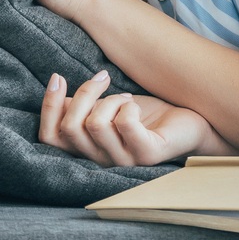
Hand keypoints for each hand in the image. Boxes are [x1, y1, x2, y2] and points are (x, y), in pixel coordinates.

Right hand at [39, 71, 233, 165]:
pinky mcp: (147, 155)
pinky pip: (124, 124)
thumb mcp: (109, 106)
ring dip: (110, 99)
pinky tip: (136, 106)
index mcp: (89, 150)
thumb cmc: (148, 115)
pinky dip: (127, 105)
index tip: (57, 77)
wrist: (190, 121)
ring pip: (95, 124)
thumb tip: (57, 93)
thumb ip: (83, 107)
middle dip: (84, 93)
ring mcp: (125, 162)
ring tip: (127, 98)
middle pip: (70, 128)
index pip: (50, 139)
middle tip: (103, 78)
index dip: (48, 108)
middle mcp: (102, 161)